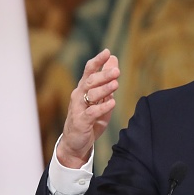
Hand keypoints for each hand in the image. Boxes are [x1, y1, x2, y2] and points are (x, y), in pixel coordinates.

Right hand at [58, 49, 119, 167]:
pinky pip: (92, 112)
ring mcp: (78, 108)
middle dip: (103, 75)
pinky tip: (112, 103)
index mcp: (84, 88)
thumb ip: (107, 80)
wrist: (76, 142)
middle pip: (90, 81)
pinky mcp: (81, 121)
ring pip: (90, 95)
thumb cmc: (90, 118)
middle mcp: (79, 95)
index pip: (89, 71)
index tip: (107, 52)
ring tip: (116, 84)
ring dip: (104, 89)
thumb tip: (113, 59)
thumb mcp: (101, 98)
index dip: (97, 61)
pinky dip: (102, 107)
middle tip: (117, 71)